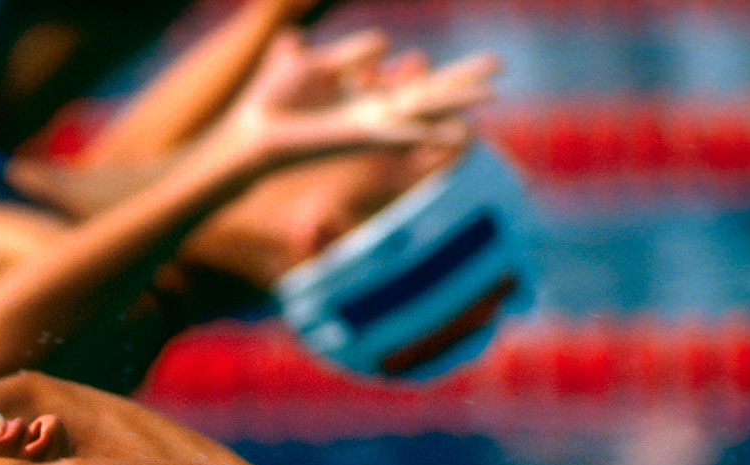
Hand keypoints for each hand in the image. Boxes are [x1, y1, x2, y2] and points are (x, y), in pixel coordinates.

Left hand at [216, 28, 496, 162]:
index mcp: (360, 94)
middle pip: (427, 92)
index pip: (406, 79)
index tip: (411, 63)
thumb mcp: (306, 63)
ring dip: (458, 99)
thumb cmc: (270, 102)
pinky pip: (401, 132)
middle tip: (501, 64)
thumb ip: (342, 53)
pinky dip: (427, 130)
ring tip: (494, 91)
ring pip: (423, 108)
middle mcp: (371, 112)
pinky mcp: (358, 136)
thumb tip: (383, 44)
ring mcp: (369, 124)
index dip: (413, 68)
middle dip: (462, 78)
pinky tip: (457, 132)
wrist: (247, 131)